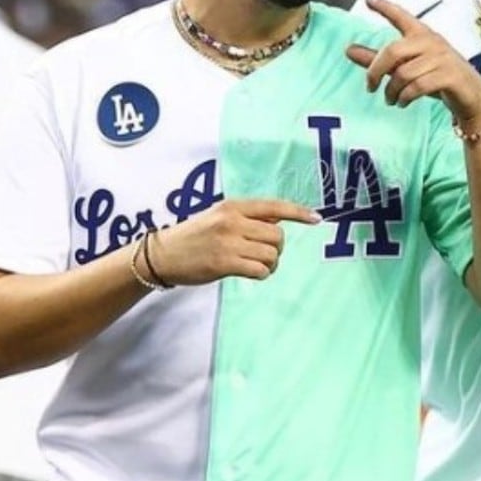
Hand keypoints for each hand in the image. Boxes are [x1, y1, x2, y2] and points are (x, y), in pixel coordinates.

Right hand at [144, 199, 320, 285]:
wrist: (163, 255)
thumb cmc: (193, 236)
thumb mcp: (219, 217)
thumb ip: (247, 217)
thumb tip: (279, 218)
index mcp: (232, 206)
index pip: (274, 206)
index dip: (298, 212)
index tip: (316, 219)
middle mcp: (232, 221)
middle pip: (277, 235)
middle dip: (277, 248)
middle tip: (266, 255)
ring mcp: (228, 242)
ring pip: (271, 254)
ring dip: (270, 264)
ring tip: (257, 266)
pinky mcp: (224, 263)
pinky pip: (259, 270)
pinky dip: (261, 274)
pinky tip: (251, 273)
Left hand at [346, 0, 480, 125]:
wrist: (472, 97)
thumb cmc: (438, 78)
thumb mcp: (407, 67)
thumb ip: (378, 60)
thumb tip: (348, 50)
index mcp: (422, 35)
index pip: (401, 16)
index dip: (385, 7)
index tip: (369, 0)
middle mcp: (431, 42)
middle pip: (393, 51)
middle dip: (375, 71)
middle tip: (370, 87)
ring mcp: (442, 59)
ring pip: (403, 73)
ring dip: (391, 91)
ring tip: (391, 100)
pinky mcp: (449, 76)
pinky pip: (417, 86)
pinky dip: (405, 97)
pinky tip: (402, 102)